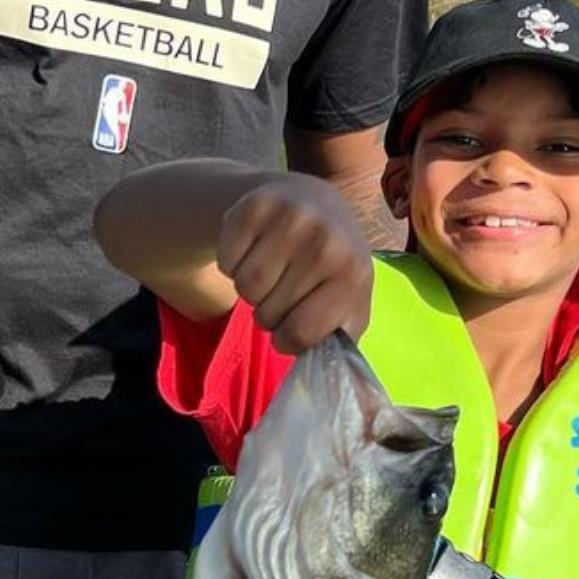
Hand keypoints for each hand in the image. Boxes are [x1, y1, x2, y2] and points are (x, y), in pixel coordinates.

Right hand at [216, 175, 372, 353]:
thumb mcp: (348, 302)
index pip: (299, 333)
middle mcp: (326, 243)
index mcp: (352, 275)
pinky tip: (254, 248)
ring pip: (245, 288)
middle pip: (268, 313)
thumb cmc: (331, 266)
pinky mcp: (256, 206)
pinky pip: (227, 261)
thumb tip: (329, 376)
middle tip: (283, 289)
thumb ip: (341, 339)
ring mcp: (291, 220)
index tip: (292, 326)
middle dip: (269, 312)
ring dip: (250, 290)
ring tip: (271, 271)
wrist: (313, 202)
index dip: (288, 339)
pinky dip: (232, 263)